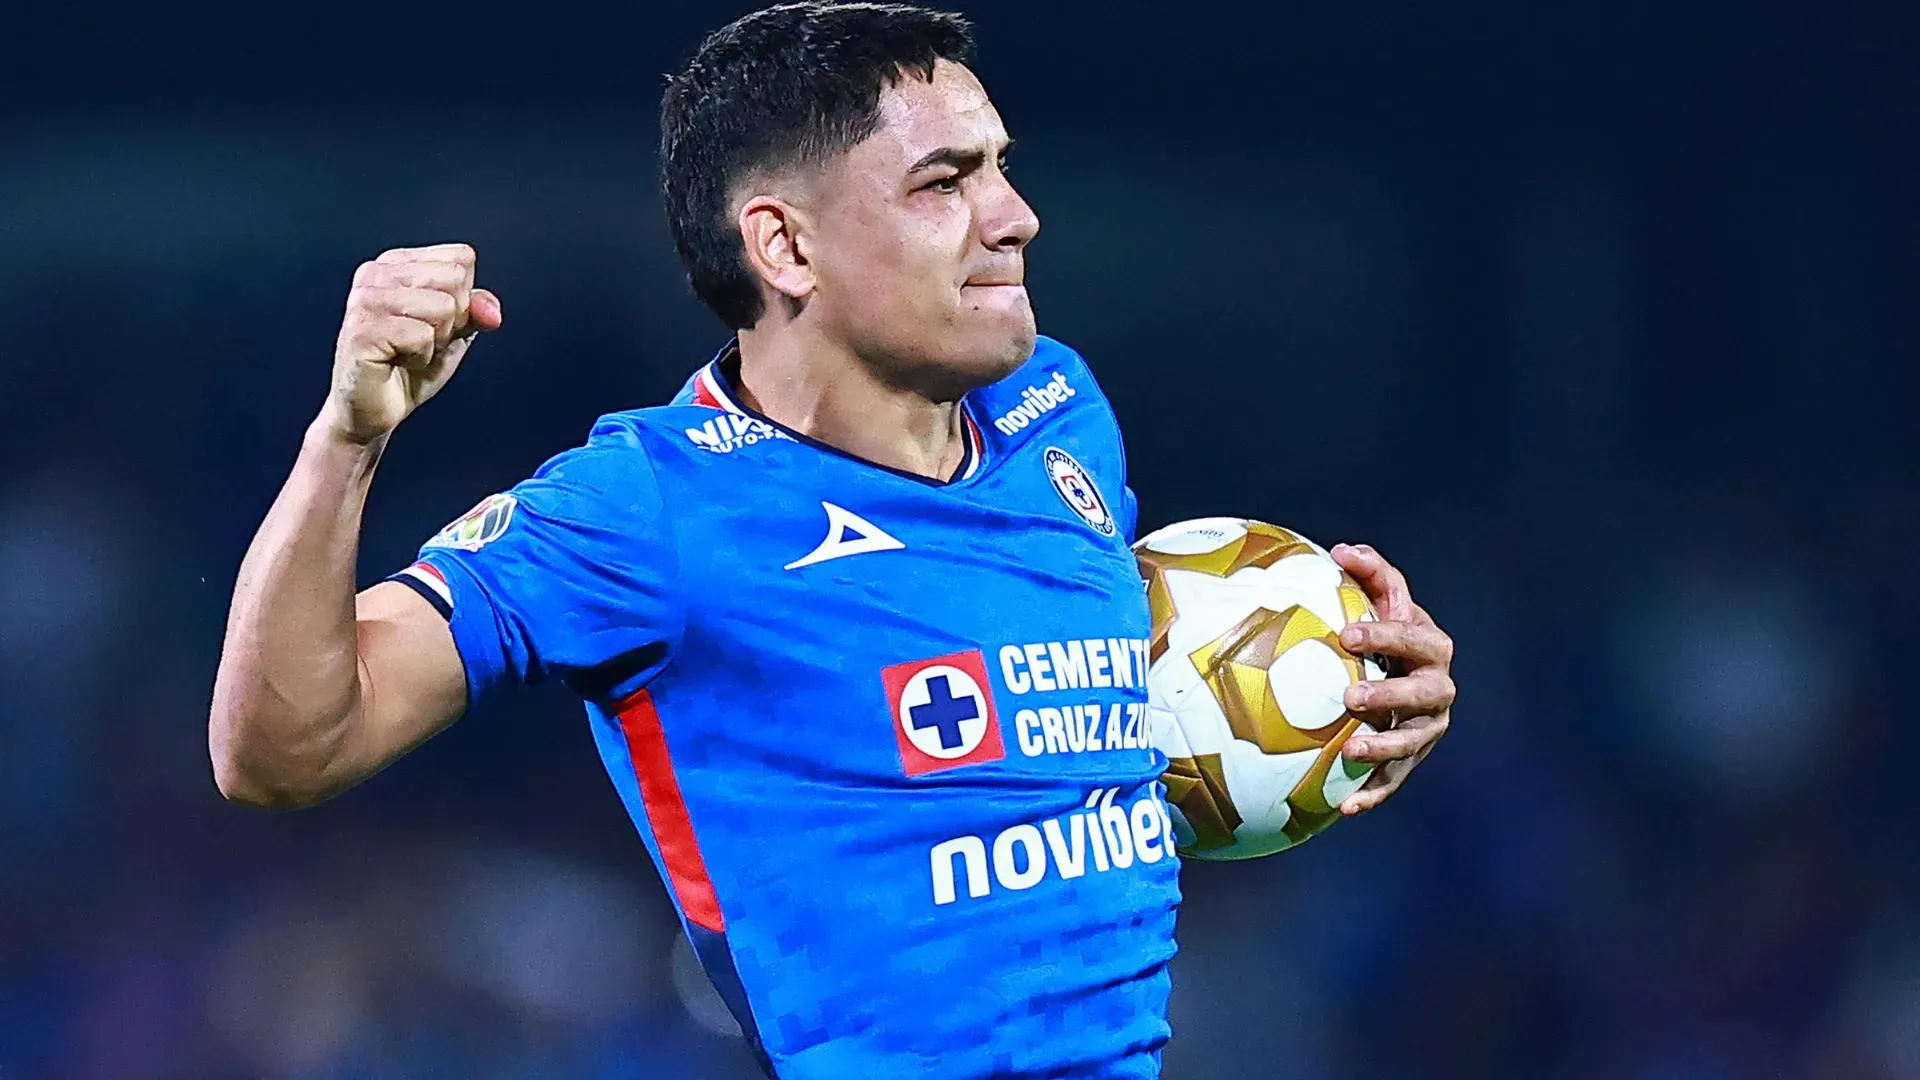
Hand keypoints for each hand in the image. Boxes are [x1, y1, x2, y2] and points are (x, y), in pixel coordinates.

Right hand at [321, 243, 502, 444]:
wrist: (374, 411)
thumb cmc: (408, 368)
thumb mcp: (454, 333)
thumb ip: (476, 311)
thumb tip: (490, 310)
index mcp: (396, 263)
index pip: (461, 258)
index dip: (462, 299)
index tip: (433, 323)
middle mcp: (375, 274)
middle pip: (455, 279)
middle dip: (451, 320)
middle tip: (420, 342)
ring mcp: (365, 300)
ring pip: (442, 306)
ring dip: (435, 341)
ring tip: (408, 352)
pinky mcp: (362, 331)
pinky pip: (422, 336)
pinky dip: (420, 358)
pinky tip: (397, 363)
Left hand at [1329, 543, 1454, 815]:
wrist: (1389, 684)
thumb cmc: (1376, 636)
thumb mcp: (1376, 602)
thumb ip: (1367, 574)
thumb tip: (1340, 551)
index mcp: (1429, 645)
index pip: (1413, 635)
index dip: (1385, 635)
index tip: (1346, 635)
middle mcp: (1436, 687)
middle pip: (1423, 692)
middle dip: (1390, 693)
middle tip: (1351, 696)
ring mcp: (1427, 727)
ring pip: (1413, 741)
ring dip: (1384, 747)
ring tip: (1349, 750)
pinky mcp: (1410, 761)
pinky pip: (1394, 782)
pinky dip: (1372, 794)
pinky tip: (1345, 808)